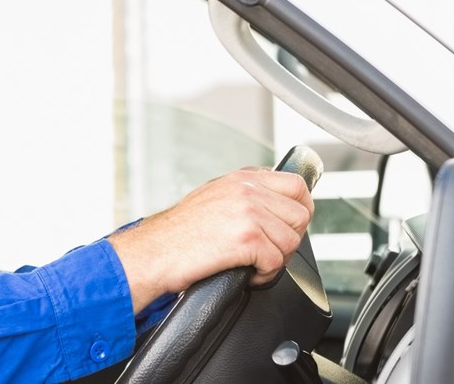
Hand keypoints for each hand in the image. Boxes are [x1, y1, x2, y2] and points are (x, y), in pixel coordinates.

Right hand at [108, 167, 313, 313]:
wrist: (153, 252)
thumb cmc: (177, 234)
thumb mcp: (213, 196)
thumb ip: (245, 194)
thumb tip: (274, 205)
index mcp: (243, 178)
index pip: (297, 185)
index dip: (300, 210)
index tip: (290, 227)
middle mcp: (247, 189)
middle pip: (300, 215)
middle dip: (289, 239)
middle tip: (268, 252)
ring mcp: (248, 212)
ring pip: (291, 240)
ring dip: (276, 260)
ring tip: (253, 264)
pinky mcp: (247, 237)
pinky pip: (277, 261)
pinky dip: (265, 275)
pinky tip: (247, 274)